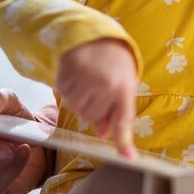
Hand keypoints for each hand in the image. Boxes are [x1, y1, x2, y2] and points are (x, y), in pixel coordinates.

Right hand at [55, 38, 137, 157]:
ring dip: (82, 100)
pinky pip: (65, 97)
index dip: (124, 141)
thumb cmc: (114, 64)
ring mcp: (83, 79)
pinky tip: (79, 76)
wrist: (96, 36)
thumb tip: (103, 133)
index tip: (128, 157)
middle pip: (93, 117)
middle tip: (100, 89)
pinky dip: (70, 90)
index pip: (124, 120)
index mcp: (124, 87)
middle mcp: (104, 84)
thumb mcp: (124, 83)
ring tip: (90, 80)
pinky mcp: (65, 75)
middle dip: (95, 109)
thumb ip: (117, 110)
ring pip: (77, 109)